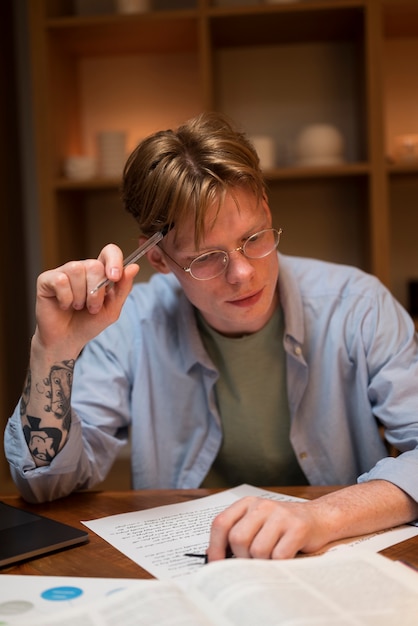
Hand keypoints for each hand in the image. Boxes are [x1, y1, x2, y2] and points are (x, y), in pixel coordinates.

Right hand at [34, 244, 138, 358]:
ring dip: (81, 296)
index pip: (109, 252)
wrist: (68, 340)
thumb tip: (134, 267)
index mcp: (99, 272)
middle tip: (92, 308)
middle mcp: (82, 268)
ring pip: (77, 270)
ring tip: (78, 307)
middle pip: (94, 265)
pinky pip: (61, 280)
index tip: (114, 278)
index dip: (114, 260)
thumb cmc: (89, 323)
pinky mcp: (47, 279)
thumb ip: (123, 288)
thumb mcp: (112, 309)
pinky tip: (64, 305)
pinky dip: (66, 298)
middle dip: (96, 292)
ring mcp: (64, 272)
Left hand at [207, 496, 327, 560]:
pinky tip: (283, 560)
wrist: (319, 517)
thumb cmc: (283, 526)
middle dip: (242, 558)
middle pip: (238, 539)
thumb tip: (212, 556)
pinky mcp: (298, 528)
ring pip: (258, 550)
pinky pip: (279, 556)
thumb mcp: (257, 523)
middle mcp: (262, 506)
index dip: (215, 547)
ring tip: (270, 559)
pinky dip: (278, 565)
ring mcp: (281, 515)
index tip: (215, 565)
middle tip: (252, 563)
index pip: (221, 523)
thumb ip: (237, 534)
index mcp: (247, 504)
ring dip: (262, 563)